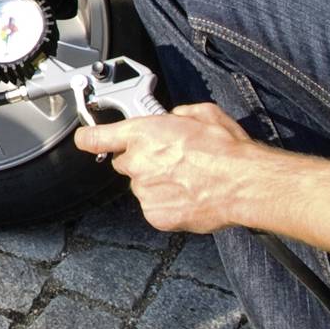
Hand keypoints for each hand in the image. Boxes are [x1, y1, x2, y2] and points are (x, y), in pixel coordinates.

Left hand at [73, 102, 261, 233]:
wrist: (243, 184)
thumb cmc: (226, 150)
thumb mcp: (203, 113)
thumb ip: (177, 115)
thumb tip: (173, 118)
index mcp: (144, 134)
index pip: (95, 138)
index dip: (88, 138)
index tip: (86, 139)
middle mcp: (138, 163)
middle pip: (124, 163)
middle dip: (142, 160)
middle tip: (170, 158)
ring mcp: (145, 192)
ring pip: (141, 186)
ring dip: (157, 182)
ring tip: (187, 178)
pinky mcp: (156, 215)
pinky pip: (154, 207)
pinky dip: (167, 202)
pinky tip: (188, 195)